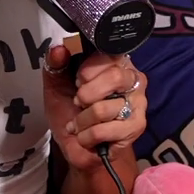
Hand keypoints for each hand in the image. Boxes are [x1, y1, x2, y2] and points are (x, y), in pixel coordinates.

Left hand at [42, 44, 147, 171]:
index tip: (78, 83)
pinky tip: (87, 137)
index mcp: (115, 62)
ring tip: (81, 124)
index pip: (108, 55)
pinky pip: (103, 130)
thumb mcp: (56, 84)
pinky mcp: (136, 127)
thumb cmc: (70, 110)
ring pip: (104, 108)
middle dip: (86, 96)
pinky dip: (87, 136)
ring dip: (82, 121)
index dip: (86, 72)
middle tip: (79, 103)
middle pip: (114, 78)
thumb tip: (57, 49)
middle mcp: (132, 79)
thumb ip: (55, 64)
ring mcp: (138, 103)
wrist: (76, 143)